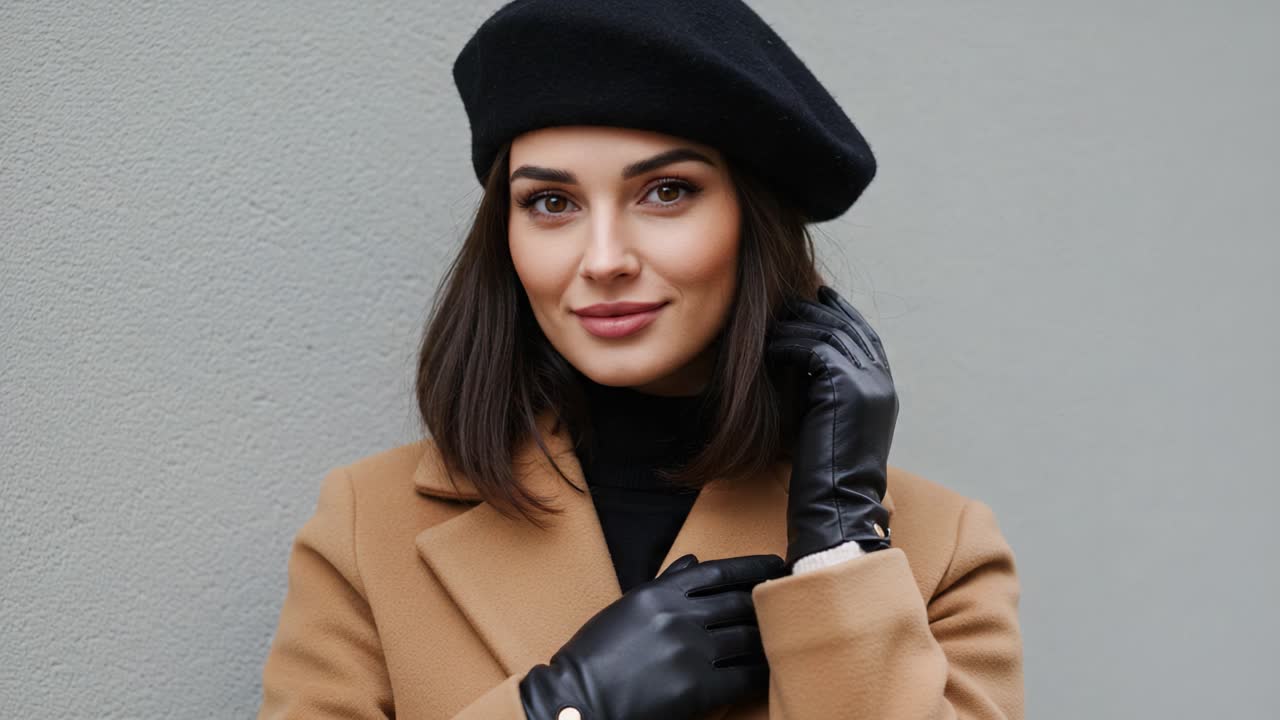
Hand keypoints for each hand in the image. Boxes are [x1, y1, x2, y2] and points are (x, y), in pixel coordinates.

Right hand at [519, 553, 785, 719]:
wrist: (578, 697)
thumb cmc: (596, 654)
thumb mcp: (628, 607)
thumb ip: (665, 582)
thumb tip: (694, 561)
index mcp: (662, 593)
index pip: (721, 572)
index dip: (755, 567)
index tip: (778, 564)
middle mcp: (680, 615)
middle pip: (740, 604)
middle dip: (769, 603)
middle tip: (792, 601)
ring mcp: (690, 651)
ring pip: (746, 639)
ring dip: (768, 638)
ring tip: (787, 637)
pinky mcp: (696, 687)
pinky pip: (742, 677)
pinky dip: (761, 674)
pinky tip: (772, 673)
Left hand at [766, 285, 897, 565]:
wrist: (836, 505)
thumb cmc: (824, 476)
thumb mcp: (830, 425)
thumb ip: (827, 393)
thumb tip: (804, 365)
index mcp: (882, 391)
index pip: (864, 337)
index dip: (842, 314)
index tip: (819, 298)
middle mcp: (881, 382)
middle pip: (849, 328)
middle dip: (819, 310)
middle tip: (791, 300)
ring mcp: (868, 383)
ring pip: (830, 334)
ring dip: (797, 326)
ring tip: (772, 323)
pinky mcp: (847, 388)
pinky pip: (815, 350)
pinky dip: (790, 345)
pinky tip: (770, 348)